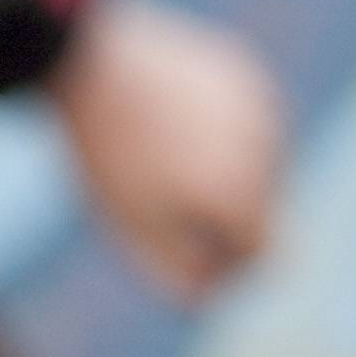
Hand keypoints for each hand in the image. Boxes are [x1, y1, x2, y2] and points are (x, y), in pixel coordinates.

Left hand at [52, 0, 286, 302]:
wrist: (87, 60)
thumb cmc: (105, 154)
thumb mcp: (131, 228)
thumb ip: (177, 273)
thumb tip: (212, 297)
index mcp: (242, 193)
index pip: (267, 255)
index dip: (230, 268)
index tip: (188, 262)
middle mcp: (268, 148)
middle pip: (262, 209)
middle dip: (221, 219)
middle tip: (156, 205)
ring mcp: (262, 104)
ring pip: (256, 163)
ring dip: (221, 173)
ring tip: (159, 159)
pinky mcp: (246, 71)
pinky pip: (243, 120)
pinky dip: (218, 132)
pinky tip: (168, 122)